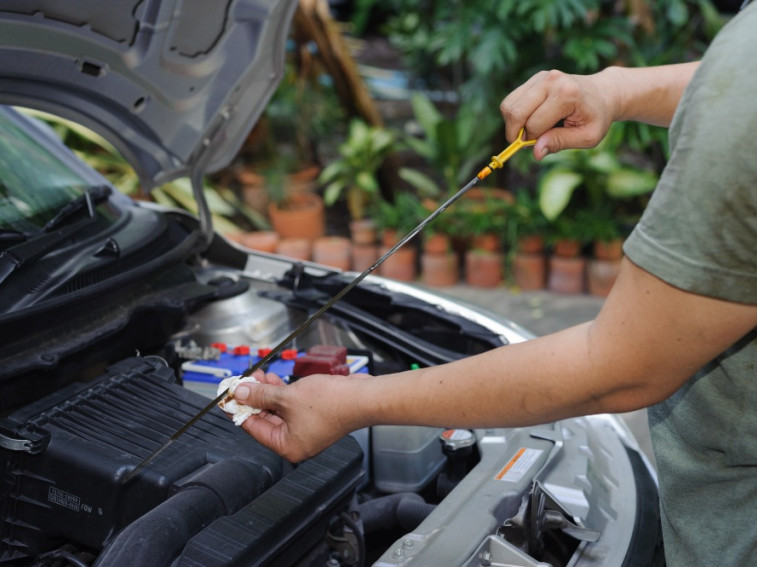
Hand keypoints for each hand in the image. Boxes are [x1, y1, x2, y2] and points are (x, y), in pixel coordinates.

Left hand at [232, 369, 366, 461]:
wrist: (362, 397)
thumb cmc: (333, 405)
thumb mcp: (287, 396)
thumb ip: (261, 394)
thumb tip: (242, 392)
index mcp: (287, 446)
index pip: (253, 427)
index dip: (239, 409)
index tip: (228, 396)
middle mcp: (296, 441)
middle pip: (264, 418)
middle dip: (253, 397)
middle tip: (242, 382)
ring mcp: (306, 429)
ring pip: (278, 410)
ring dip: (267, 392)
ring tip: (257, 375)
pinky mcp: (314, 416)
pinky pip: (291, 405)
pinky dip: (281, 393)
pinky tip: (274, 380)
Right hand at [500, 69, 617, 159]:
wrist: (603, 93)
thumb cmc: (597, 117)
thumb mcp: (587, 137)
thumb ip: (560, 143)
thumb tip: (536, 152)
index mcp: (566, 94)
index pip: (534, 124)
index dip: (534, 140)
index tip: (543, 143)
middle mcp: (550, 81)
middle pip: (515, 112)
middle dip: (516, 133)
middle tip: (528, 141)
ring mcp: (540, 77)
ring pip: (508, 106)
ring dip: (513, 124)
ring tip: (530, 129)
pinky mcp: (534, 79)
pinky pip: (511, 100)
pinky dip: (515, 115)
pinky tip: (530, 119)